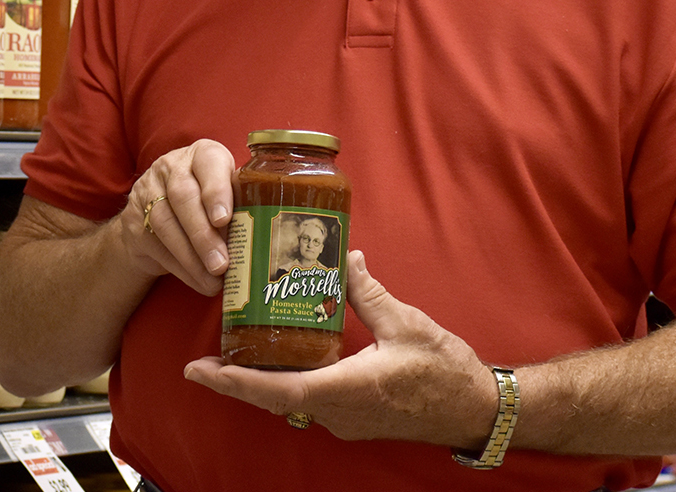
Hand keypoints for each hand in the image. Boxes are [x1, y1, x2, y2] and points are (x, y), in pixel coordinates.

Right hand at [121, 139, 236, 295]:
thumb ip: (240, 204)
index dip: (216, 191)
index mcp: (202, 154)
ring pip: (166, 223)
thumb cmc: (206, 199)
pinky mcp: (135, 220)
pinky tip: (199, 281)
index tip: (224, 220)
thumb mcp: (224, 191)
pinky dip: (181, 268)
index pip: (208, 164)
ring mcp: (148, 191)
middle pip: (183, 197)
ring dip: (192, 257)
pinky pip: (156, 245)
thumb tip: (265, 242)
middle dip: (203, 234)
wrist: (155, 210)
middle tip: (222, 264)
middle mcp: (172, 166)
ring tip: (213, 279)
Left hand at [183, 251, 498, 446]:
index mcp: (345, 389)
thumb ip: (368, 292)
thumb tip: (345, 256)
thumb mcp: (406, 323)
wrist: (475, 409)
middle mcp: (337, 412)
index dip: (236, 382)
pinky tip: (283, 360)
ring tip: (235, 355)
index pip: (277, 391)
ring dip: (261, 383)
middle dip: (236, 382)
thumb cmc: (445, 370)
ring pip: (290, 403)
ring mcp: (346, 420)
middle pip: (273, 400)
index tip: (200, 371)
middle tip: (201, 363)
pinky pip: (309, 403)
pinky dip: (287, 384)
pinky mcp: (355, 418)